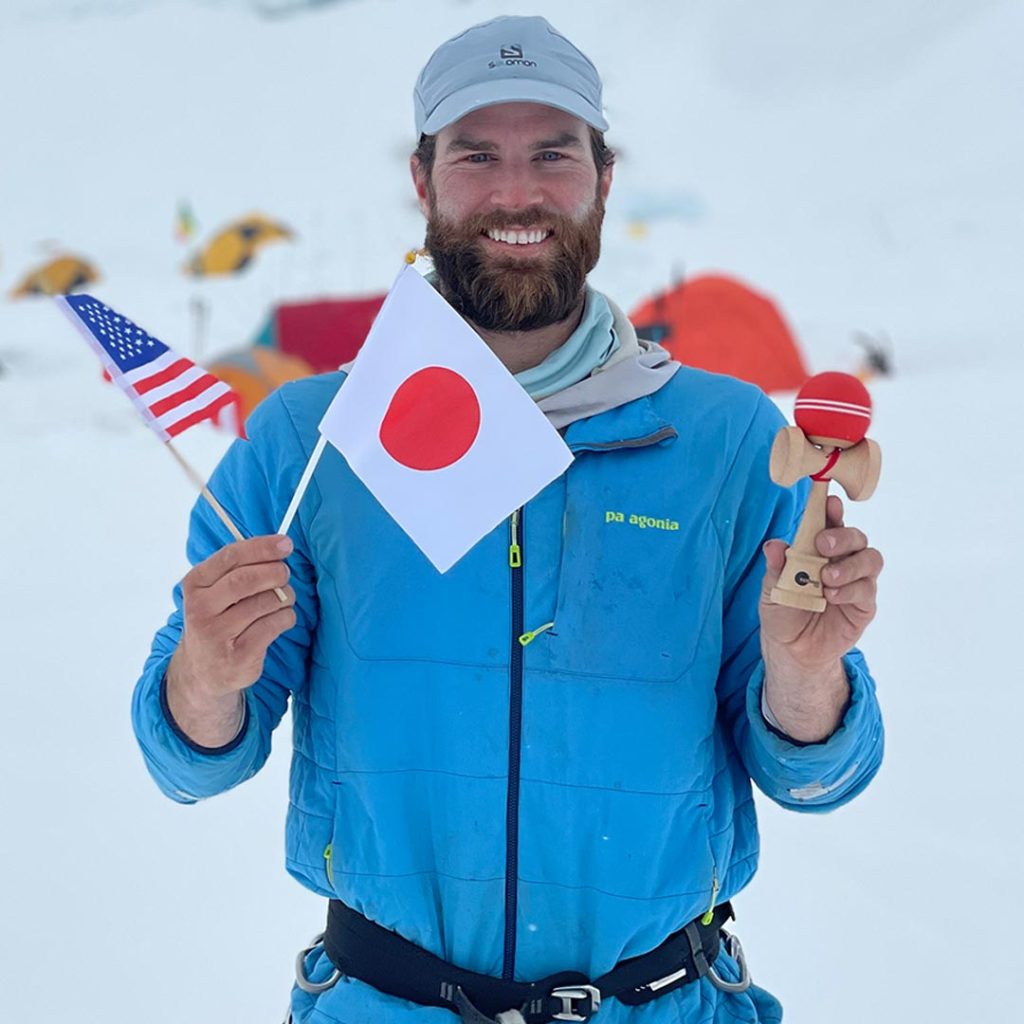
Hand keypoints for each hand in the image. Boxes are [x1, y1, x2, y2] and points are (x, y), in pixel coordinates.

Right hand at [166, 535, 295, 746]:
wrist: (202, 671)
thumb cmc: (217, 619)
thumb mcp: (214, 591)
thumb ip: (240, 566)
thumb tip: (280, 545)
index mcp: (195, 584)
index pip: (231, 556)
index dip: (263, 547)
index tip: (286, 543)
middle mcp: (201, 609)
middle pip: (248, 579)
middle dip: (275, 572)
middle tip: (284, 574)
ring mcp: (218, 634)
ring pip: (266, 602)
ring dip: (284, 596)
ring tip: (282, 600)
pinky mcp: (240, 655)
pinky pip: (276, 624)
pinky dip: (286, 617)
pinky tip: (279, 619)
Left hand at [758, 496, 882, 741]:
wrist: (792, 648)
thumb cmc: (783, 610)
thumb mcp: (772, 589)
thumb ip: (776, 567)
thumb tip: (773, 545)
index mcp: (819, 550)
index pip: (831, 524)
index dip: (833, 512)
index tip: (829, 503)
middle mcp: (842, 561)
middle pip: (856, 538)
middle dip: (842, 536)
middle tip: (822, 544)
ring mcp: (856, 582)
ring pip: (870, 560)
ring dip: (850, 565)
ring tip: (826, 578)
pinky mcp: (864, 605)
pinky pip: (867, 590)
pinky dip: (850, 590)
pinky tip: (831, 596)